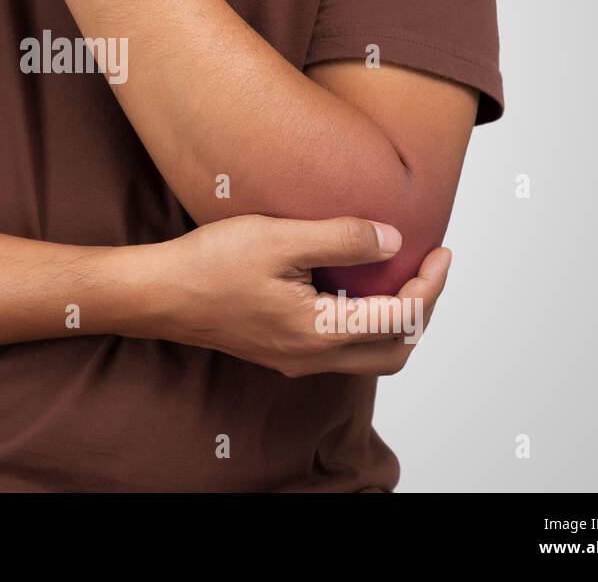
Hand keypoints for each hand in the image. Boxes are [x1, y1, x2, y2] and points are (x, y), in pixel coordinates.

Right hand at [140, 214, 453, 377]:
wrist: (157, 294)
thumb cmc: (209, 265)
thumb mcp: (279, 239)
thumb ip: (341, 239)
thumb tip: (393, 239)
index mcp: (319, 332)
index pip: (402, 318)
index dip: (431, 285)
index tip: (440, 251)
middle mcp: (312, 356)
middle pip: (395, 351)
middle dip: (423, 311)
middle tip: (428, 268)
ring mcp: (295, 359)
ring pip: (369, 355)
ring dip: (395, 321)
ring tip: (398, 276)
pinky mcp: (280, 350)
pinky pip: (340, 347)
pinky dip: (364, 322)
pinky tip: (354, 286)